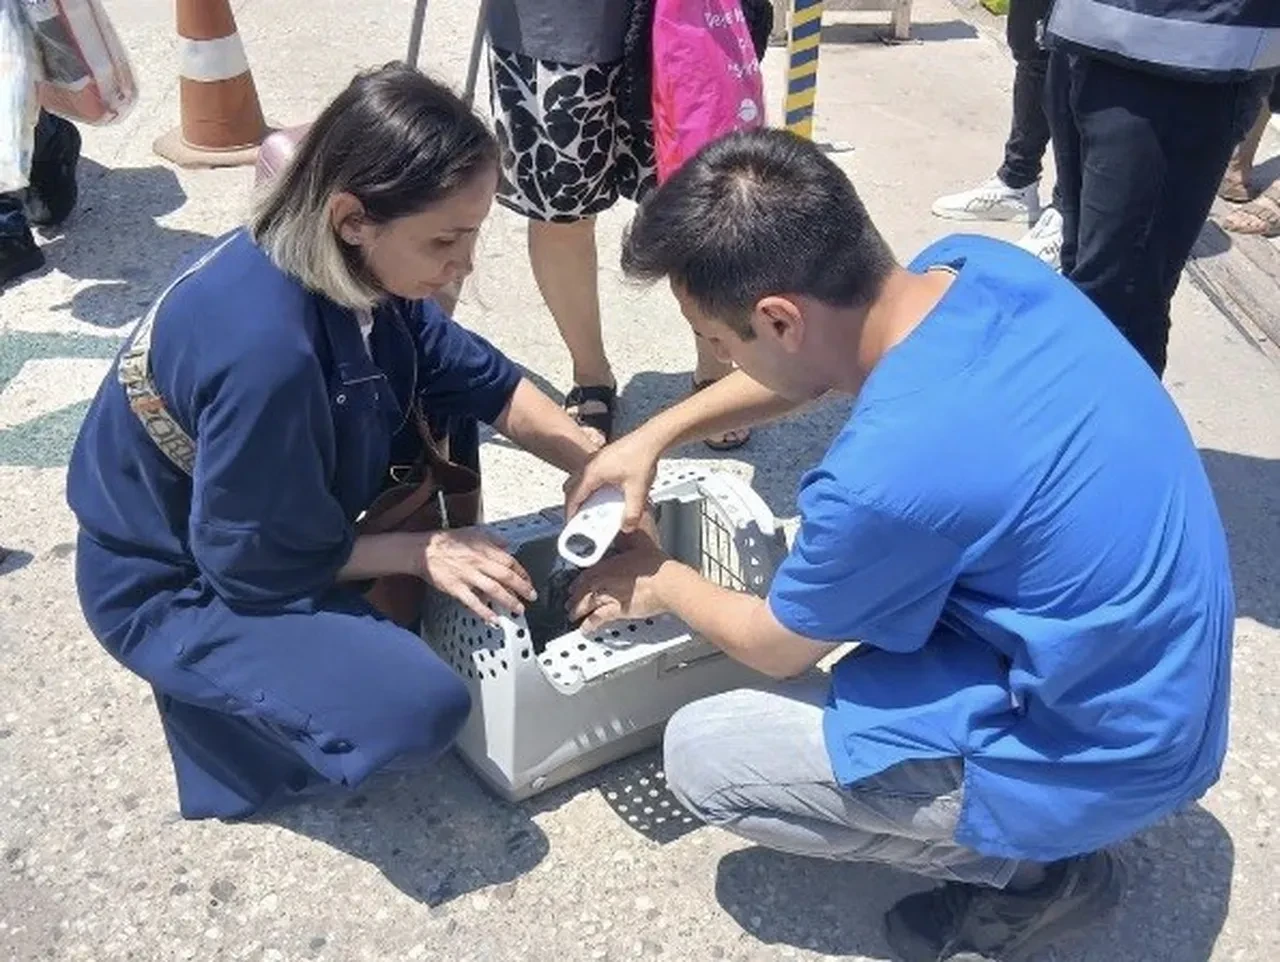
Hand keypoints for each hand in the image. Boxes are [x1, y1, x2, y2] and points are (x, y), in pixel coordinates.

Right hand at [418, 528, 535, 624]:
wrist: (423, 550)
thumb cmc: (445, 541)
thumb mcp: (471, 532)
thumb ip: (491, 539)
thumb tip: (506, 544)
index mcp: (483, 549)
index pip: (509, 561)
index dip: (522, 572)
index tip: (528, 580)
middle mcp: (478, 562)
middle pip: (506, 576)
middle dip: (522, 588)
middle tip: (531, 596)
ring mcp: (468, 576)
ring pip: (494, 590)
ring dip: (509, 600)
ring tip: (518, 609)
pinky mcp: (456, 588)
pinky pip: (473, 602)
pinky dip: (484, 611)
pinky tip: (493, 618)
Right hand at [564, 429, 662, 533]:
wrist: (651, 439)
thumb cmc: (642, 455)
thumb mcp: (638, 490)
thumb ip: (633, 512)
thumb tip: (627, 525)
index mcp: (593, 472)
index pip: (573, 497)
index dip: (571, 513)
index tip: (573, 524)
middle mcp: (590, 464)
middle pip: (571, 489)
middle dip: (574, 504)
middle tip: (581, 517)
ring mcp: (595, 459)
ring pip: (579, 481)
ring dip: (582, 494)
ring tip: (594, 507)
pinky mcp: (603, 458)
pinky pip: (589, 475)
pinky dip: (590, 487)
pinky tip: (605, 493)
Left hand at [568, 536, 675, 633]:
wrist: (666, 583)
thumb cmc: (656, 566)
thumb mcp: (640, 543)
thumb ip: (629, 537)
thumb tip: (626, 528)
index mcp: (608, 565)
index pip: (586, 574)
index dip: (578, 581)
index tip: (574, 585)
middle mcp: (604, 580)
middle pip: (582, 590)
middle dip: (574, 597)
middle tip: (569, 601)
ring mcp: (609, 596)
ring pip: (586, 604)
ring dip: (577, 610)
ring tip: (572, 615)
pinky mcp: (617, 610)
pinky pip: (598, 618)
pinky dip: (590, 624)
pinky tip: (585, 629)